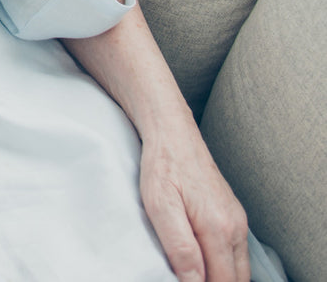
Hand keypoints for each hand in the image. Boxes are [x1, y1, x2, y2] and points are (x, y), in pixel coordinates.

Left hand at [139, 130, 248, 281]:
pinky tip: (203, 260)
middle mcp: (235, 227)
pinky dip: (224, 264)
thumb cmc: (162, 165)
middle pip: (236, 279)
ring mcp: (237, 220)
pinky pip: (236, 252)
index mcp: (219, 228)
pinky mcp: (233, 215)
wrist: (172, 132)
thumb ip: (180, 247)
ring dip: (221, 276)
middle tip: (186, 278)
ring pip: (239, 268)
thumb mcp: (160, 205)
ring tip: (193, 272)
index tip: (183, 281)